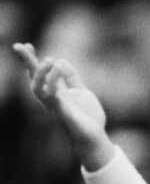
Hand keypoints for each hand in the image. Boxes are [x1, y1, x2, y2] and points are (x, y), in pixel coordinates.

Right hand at [12, 42, 114, 168]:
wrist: (95, 138)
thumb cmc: (88, 118)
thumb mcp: (81, 92)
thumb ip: (72, 78)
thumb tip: (61, 60)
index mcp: (55, 93)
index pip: (40, 74)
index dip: (33, 60)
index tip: (28, 45)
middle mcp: (50, 99)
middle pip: (33, 78)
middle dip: (26, 62)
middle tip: (19, 45)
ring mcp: (53, 106)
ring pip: (36, 88)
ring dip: (39, 72)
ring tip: (48, 59)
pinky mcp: (60, 111)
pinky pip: (50, 95)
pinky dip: (52, 80)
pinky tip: (57, 68)